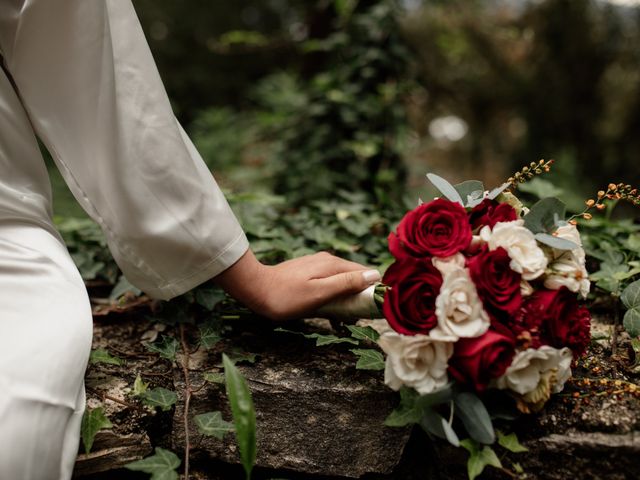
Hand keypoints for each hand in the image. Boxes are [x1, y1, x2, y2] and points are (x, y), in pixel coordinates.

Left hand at [214, 249, 380, 319]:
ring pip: (341, 282)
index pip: (364, 273)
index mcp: (332, 264)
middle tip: (358, 319)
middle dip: (360, 296)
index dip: (373, 289)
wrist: (254, 290)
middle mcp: (327, 260)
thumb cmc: (286, 296)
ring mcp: (316, 266)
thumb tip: (374, 275)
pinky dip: (334, 298)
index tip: (375, 308)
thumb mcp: (319, 293)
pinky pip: (329, 285)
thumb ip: (346, 283)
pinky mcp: (308, 273)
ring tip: (345, 321)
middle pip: (354, 277)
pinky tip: (330, 314)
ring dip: (347, 300)